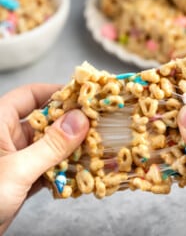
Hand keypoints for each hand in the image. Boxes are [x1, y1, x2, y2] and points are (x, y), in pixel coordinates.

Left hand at [0, 84, 88, 233]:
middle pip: (45, 120)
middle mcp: (10, 137)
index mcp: (0, 124)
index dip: (54, 92)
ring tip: (94, 145)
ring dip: (70, 147)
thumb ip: (50, 146)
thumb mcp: (17, 169)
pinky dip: (64, 167)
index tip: (80, 96)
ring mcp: (19, 157)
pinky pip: (50, 164)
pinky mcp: (25, 175)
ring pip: (50, 144)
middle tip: (94, 122)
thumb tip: (80, 121)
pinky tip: (80, 169)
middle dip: (70, 122)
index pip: (29, 95)